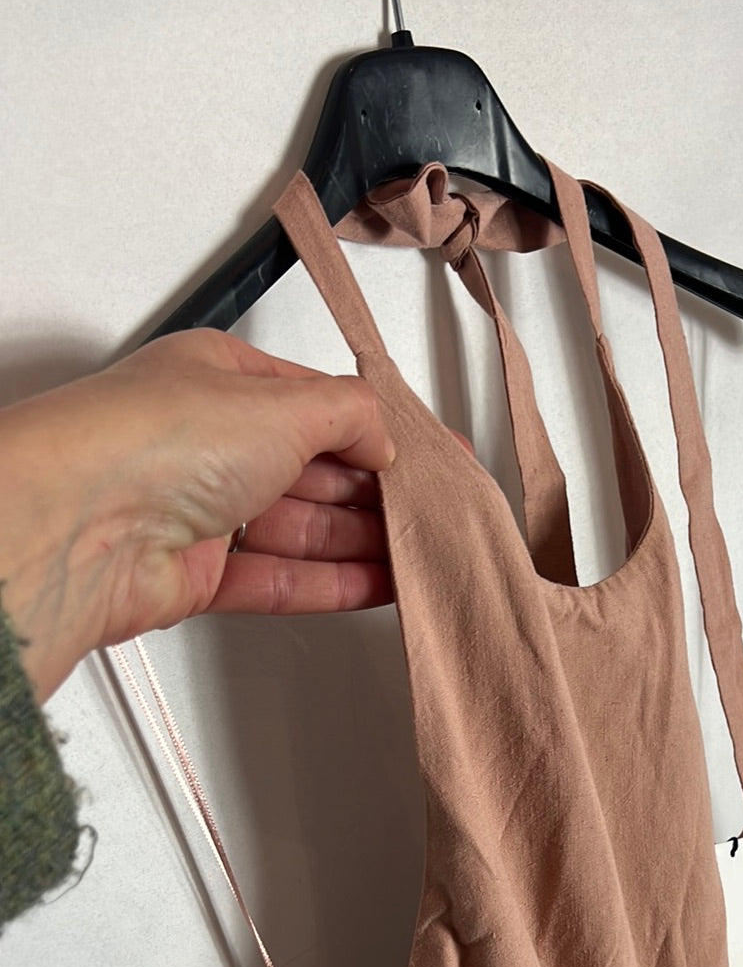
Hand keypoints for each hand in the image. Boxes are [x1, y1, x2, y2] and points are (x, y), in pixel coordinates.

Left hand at [0, 328, 470, 705]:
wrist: (81, 527)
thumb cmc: (155, 441)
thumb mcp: (284, 404)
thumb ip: (352, 415)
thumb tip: (385, 432)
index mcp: (222, 379)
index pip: (320, 405)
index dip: (382, 432)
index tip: (432, 456)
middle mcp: (208, 441)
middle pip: (314, 470)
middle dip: (378, 493)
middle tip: (437, 512)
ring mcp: (199, 510)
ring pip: (300, 529)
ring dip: (363, 543)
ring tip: (422, 554)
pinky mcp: (194, 575)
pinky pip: (277, 579)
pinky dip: (329, 583)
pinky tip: (377, 586)